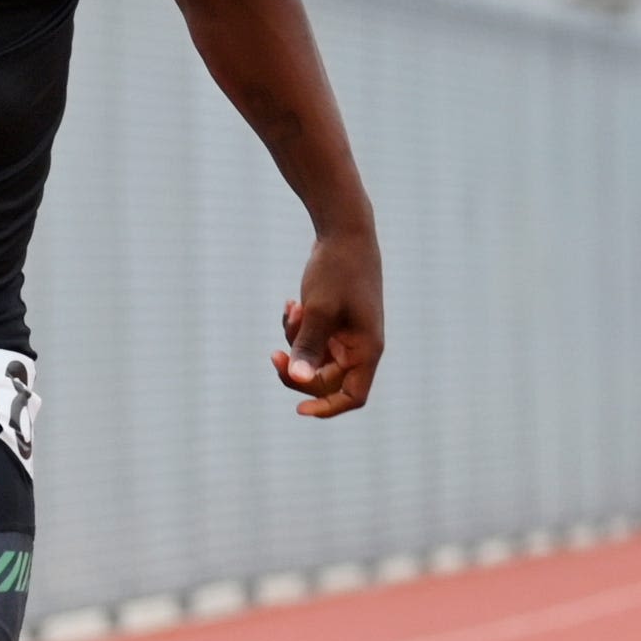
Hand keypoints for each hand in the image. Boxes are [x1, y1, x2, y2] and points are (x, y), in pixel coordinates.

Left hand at [273, 225, 384, 417]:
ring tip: (292, 310)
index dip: (327, 407)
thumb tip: (296, 380)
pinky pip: (311, 338)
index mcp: (367, 349)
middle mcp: (360, 346)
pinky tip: (291, 304)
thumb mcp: (318, 310)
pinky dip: (297, 327)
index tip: (298, 410)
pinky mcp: (335, 321)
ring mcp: (348, 334)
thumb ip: (307, 347)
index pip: (353, 396)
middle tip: (273, 354)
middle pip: (326, 380)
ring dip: (295, 341)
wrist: (344, 230)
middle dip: (298, 368)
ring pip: (314, 358)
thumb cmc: (337, 269)